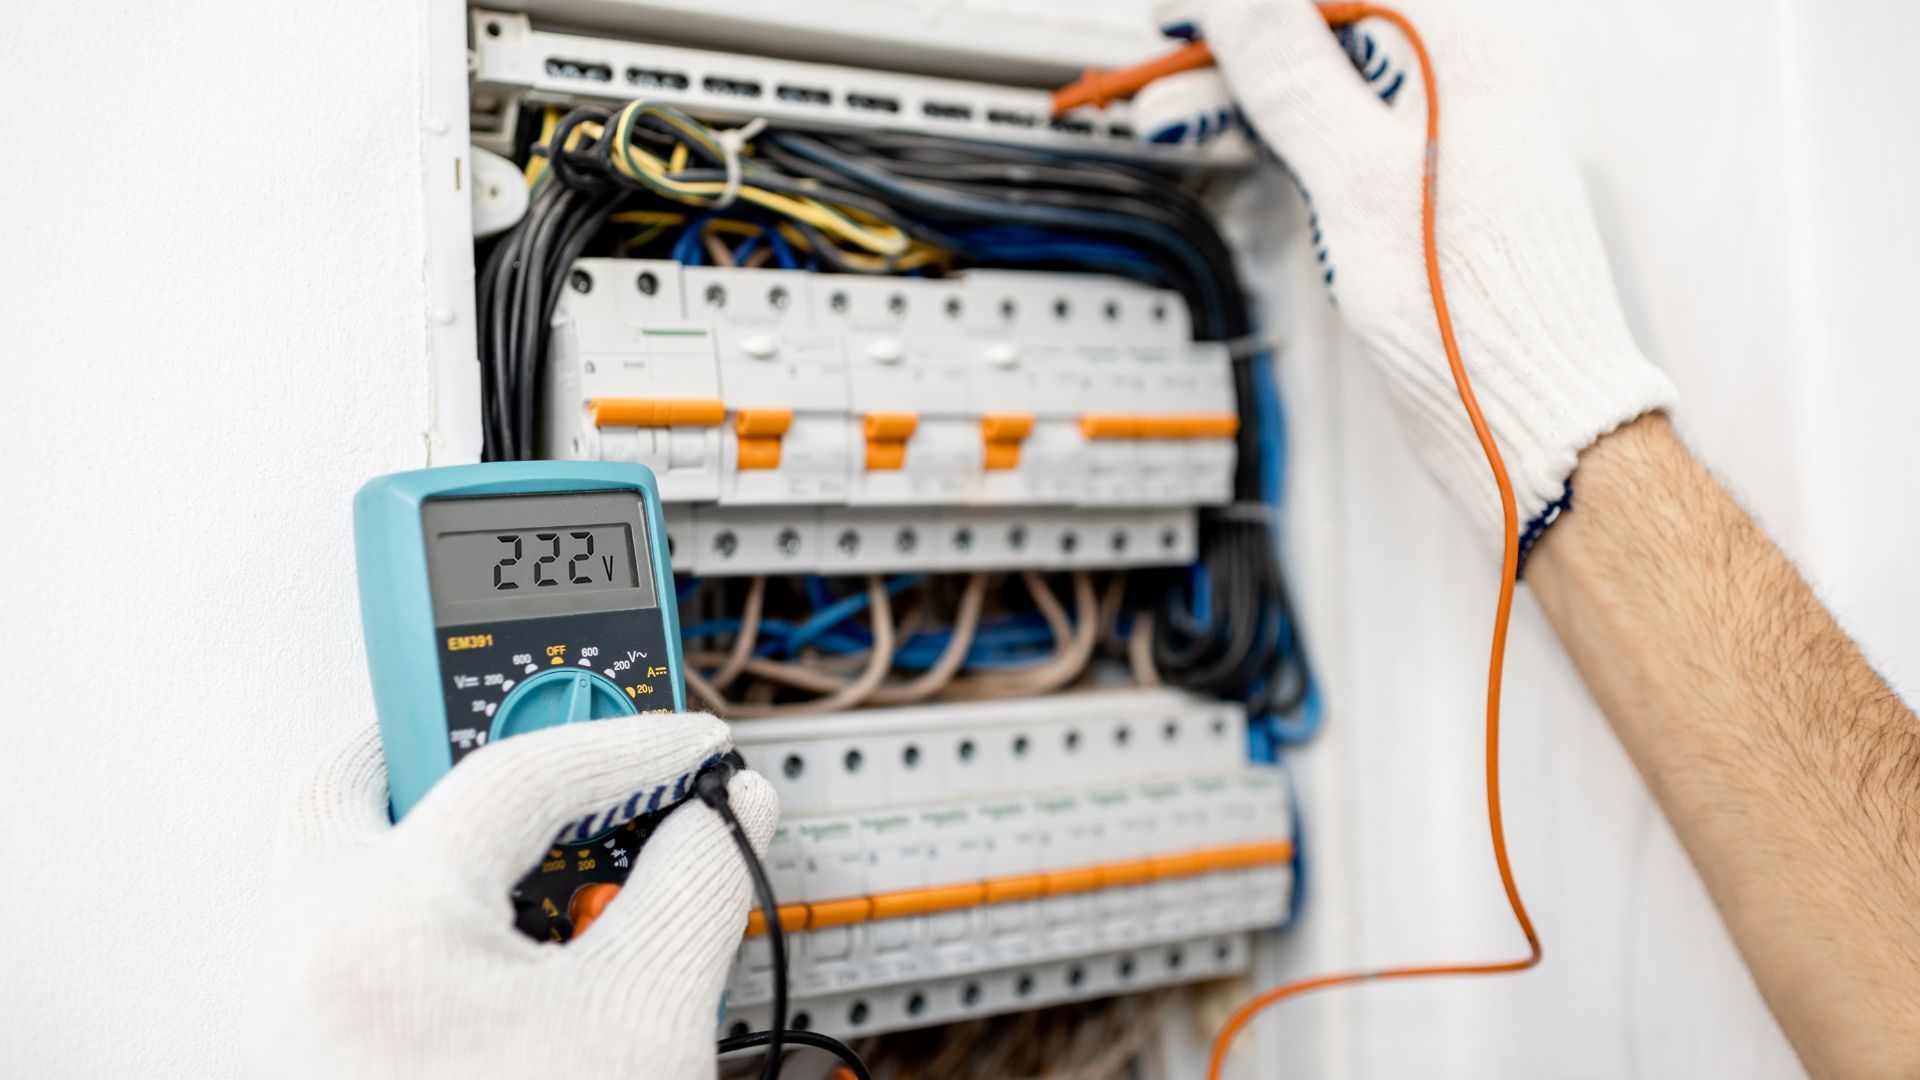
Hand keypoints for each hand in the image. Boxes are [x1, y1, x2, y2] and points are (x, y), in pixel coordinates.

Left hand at [248, 713, 776, 1078]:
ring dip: (460, 835)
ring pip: (353, 863)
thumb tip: (724, 816)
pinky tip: (522, 952)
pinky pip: (362, 941)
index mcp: (369, 928)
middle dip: (478, 745)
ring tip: (565, 855)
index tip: (700, 748)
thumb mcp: (644, 1022)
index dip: (634, 746)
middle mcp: (295, 958)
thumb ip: (697, 886)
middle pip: (368, 779)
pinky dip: (444, 914)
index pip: (519, 771)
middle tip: (570, 743)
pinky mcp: (301, 1062)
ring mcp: (283, 1017)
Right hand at [1142, 0, 1675, 548]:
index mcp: (1471, 52)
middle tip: (1164, 66)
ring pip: (1332, 77)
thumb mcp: (1360, 185)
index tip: (1177, 17)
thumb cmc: (1477, 322)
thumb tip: (1236, 1)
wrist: (1538, 423)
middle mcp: (1469, 80)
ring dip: (1251, 87)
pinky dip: (1286, 133)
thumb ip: (1295, 79)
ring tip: (1172, 113)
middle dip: (1243, 41)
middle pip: (1333, 26)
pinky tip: (1237, 140)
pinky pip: (1346, 128)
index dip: (1248, 3)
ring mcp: (1451, 136)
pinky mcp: (1431, 188)